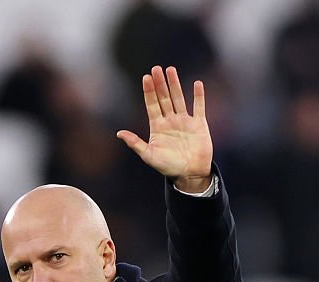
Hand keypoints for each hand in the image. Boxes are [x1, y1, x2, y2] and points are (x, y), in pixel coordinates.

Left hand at [117, 66, 213, 191]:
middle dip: (160, 84)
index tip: (146, 77)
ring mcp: (185, 121)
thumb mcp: (149, 156)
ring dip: (175, 84)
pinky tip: (197, 84)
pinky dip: (199, 96)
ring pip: (179, 98)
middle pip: (164, 98)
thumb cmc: (168, 167)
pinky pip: (199, 107)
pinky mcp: (199, 124)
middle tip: (156, 68)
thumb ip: (135, 143)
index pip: (152, 105)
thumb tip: (119, 133)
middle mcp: (170, 121)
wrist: (190, 174)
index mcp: (158, 127)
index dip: (149, 91)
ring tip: (170, 70)